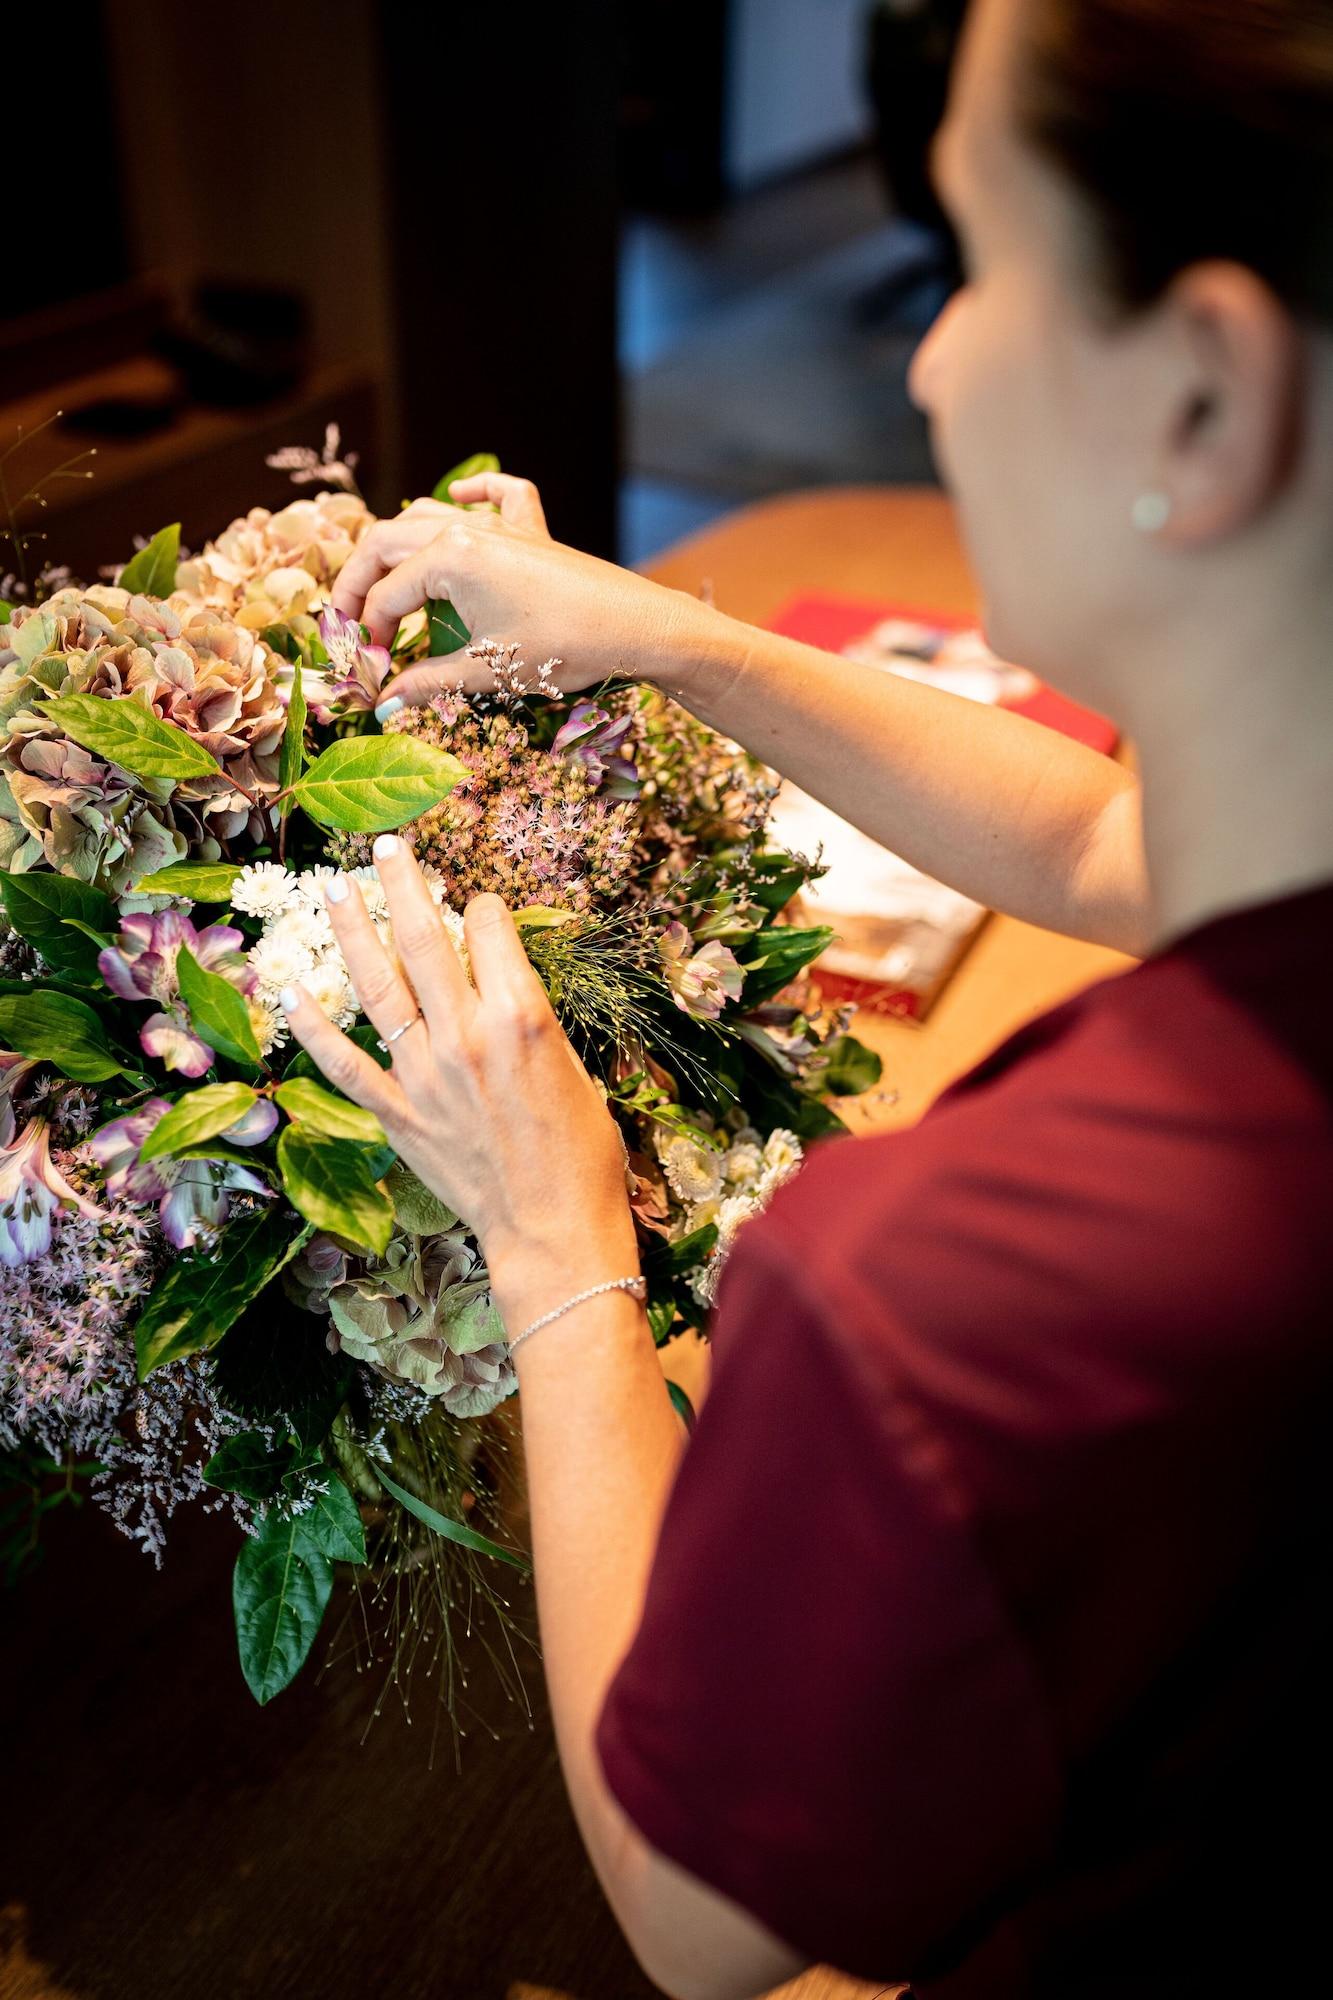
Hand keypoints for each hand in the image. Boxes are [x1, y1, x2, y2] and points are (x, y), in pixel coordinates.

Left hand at [277, 833, 639, 1328]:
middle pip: (423, 938)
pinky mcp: (398, 1115)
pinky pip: (344, 1062)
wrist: (555, 1229)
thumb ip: (532, 1019)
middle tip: (384, 846)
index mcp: (521, 1016)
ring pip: (376, 985)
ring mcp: (424, 1074)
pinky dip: (313, 1026)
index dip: (482, 907)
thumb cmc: (584, 1153)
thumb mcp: (575, 1067)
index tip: (477, 906)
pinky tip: (291, 991)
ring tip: (333, 887)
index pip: (488, 928)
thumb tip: (500, 982)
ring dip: (351, 930)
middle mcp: (466, 1035)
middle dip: (402, 883)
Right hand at [329, 470, 701, 708]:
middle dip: (358, 584)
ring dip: (396, 547)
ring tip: (384, 587)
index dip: (367, 635)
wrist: (636, 627)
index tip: (366, 668)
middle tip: (349, 626)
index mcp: (447, 558)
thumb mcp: (487, 671)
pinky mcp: (531, 532)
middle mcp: (465, 529)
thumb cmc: (563, 649)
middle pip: (386, 543)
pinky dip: (474, 493)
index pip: (385, 596)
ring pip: (426, 516)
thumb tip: (383, 704)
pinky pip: (497, 496)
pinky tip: (459, 497)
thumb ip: (427, 683)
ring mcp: (499, 526)